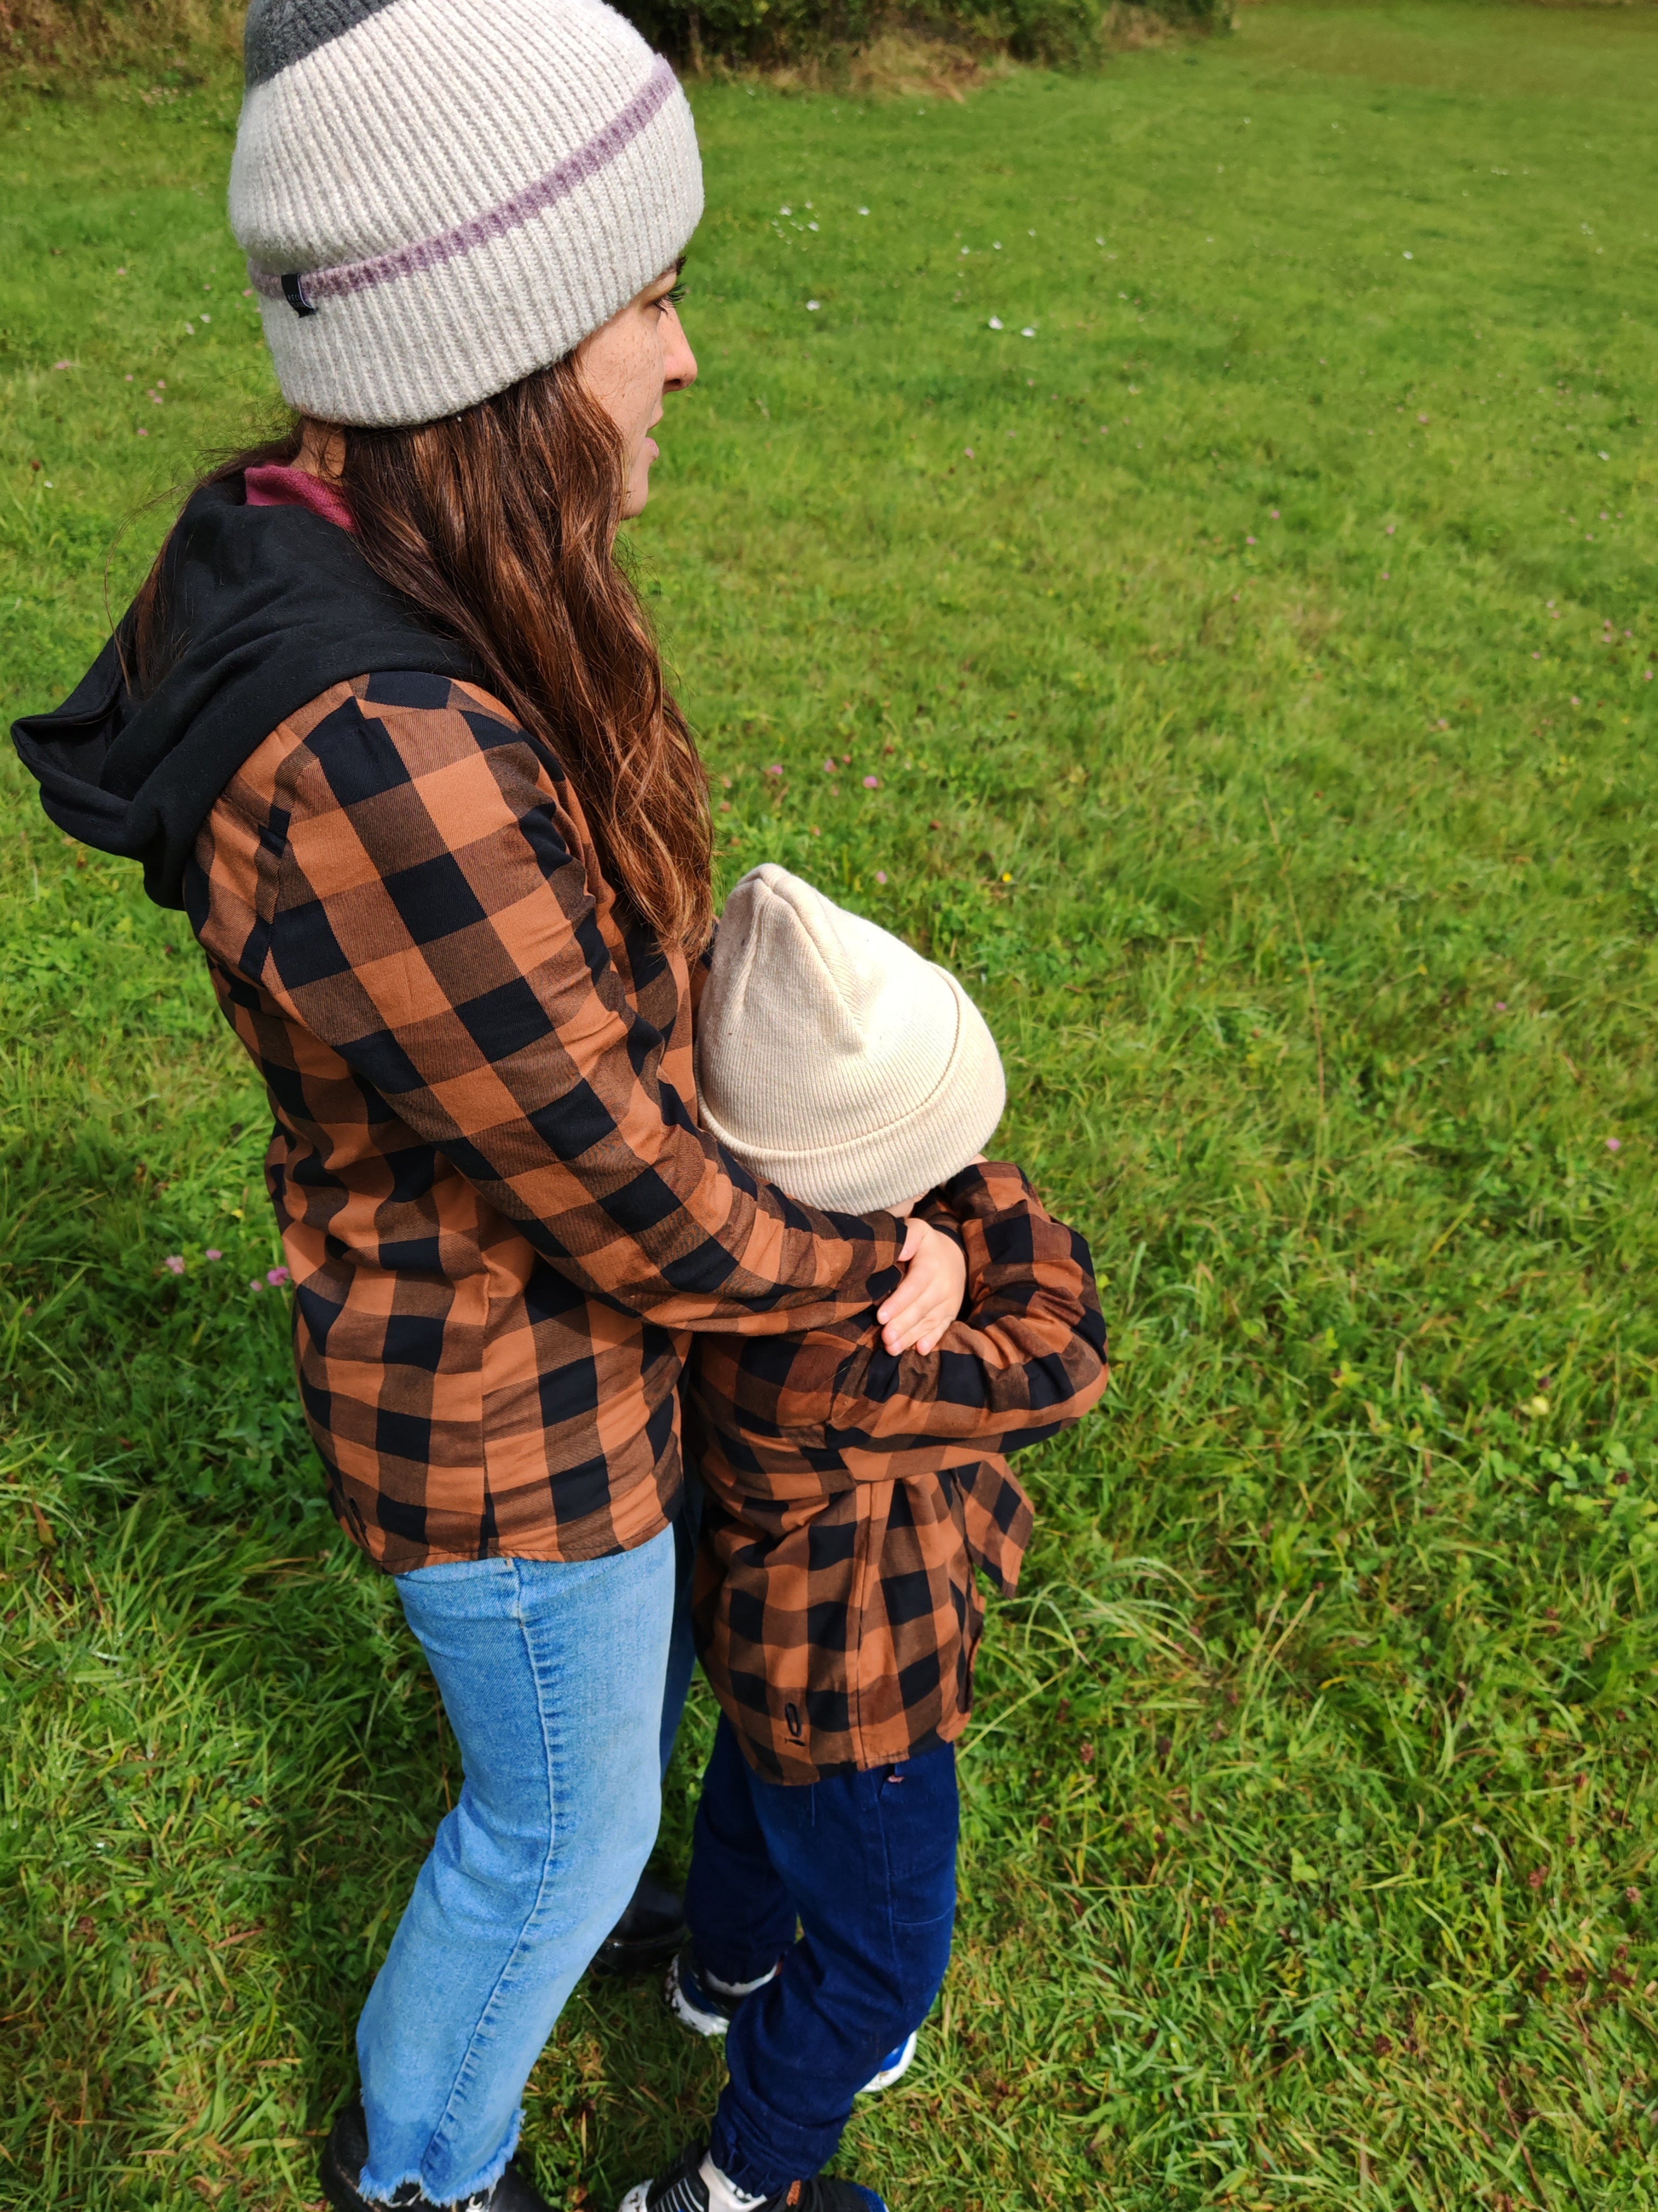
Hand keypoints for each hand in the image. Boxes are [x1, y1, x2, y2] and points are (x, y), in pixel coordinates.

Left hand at [877, 1217, 965, 1356]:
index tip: (882, 1316)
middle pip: (921, 1308)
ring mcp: (948, 1302)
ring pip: (929, 1322)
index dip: (899, 1302)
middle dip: (902, 1325)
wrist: (956, 1253)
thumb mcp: (918, 1230)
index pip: (914, 1286)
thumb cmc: (927, 1244)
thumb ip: (908, 1237)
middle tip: (885, 1339)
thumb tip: (898, 1251)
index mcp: (931, 1266)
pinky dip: (932, 1340)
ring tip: (893, 1349)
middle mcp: (942, 1286)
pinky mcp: (951, 1313)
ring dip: (911, 1337)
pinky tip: (920, 1350)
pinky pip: (942, 1328)